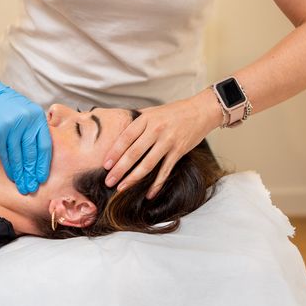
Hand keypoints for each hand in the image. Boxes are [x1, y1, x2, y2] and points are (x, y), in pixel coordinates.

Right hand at [0, 58, 51, 193]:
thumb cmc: (3, 103)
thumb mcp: (24, 111)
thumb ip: (32, 128)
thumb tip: (37, 152)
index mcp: (36, 116)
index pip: (45, 145)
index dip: (43, 163)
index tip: (42, 177)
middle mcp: (26, 120)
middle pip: (32, 152)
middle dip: (32, 172)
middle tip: (32, 187)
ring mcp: (12, 125)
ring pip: (18, 155)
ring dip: (20, 173)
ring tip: (22, 185)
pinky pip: (5, 153)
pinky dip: (9, 166)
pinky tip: (11, 176)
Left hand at [103, 93, 221, 198]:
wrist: (200, 111)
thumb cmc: (175, 111)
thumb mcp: (153, 111)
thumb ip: (136, 119)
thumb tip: (117, 125)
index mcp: (146, 119)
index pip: (126, 137)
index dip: (114, 152)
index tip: (105, 165)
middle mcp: (156, 130)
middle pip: (134, 153)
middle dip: (119, 169)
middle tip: (108, 181)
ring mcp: (168, 141)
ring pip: (147, 164)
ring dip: (133, 178)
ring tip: (121, 188)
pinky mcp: (179, 151)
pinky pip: (165, 171)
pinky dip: (156, 184)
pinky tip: (149, 194)